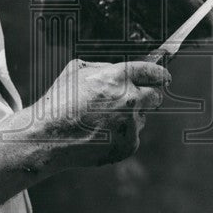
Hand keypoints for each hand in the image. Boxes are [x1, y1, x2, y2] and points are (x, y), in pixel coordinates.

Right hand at [32, 59, 169, 167]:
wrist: (48, 136)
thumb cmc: (59, 101)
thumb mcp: (78, 70)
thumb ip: (106, 68)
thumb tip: (124, 71)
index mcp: (117, 77)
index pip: (153, 71)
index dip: (160, 74)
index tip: (164, 77)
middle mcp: (129, 99)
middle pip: (156, 95)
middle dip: (148, 95)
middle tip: (134, 99)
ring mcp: (130, 124)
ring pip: (142, 117)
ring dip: (131, 116)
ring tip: (102, 120)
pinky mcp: (129, 145)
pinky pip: (133, 135)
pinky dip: (122, 134)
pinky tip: (100, 134)